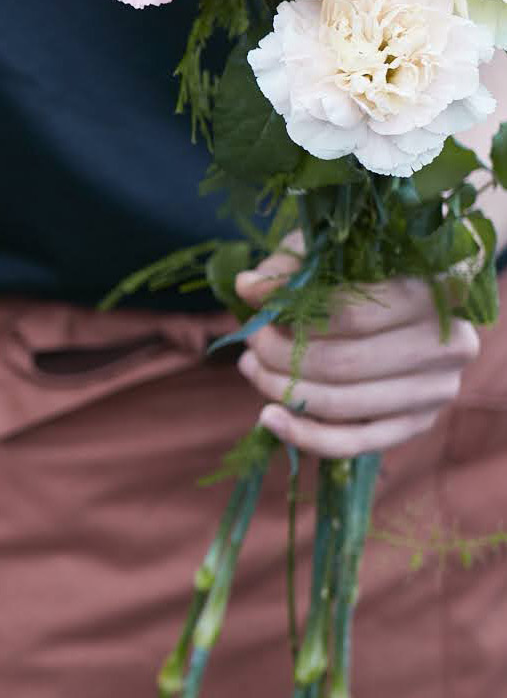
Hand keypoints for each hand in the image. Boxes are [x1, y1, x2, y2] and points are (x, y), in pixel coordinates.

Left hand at [233, 235, 478, 458]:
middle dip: (278, 354)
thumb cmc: (360, 272)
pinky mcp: (418, 424)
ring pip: (342, 403)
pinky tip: (269, 417)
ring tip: (251, 366)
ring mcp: (436, 390)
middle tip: (249, 340)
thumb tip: (247, 286)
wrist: (407, 308)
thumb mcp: (328, 254)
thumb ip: (289, 269)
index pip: (352, 313)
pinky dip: (304, 436)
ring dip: (281, 388)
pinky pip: (354, 443)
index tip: (256, 310)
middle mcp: (450, 345)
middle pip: (342, 362)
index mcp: (439, 292)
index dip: (293, 315)